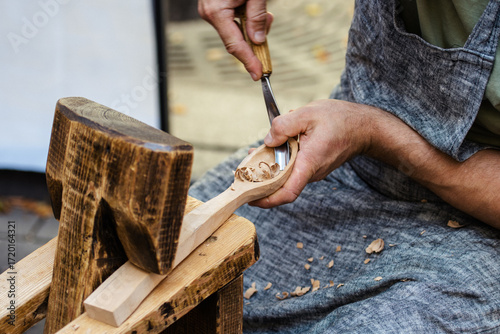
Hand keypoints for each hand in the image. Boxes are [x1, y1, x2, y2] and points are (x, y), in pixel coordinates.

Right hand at [198, 0, 272, 79]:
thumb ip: (257, 17)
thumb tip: (258, 40)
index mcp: (217, 12)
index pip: (235, 45)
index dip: (248, 61)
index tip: (258, 73)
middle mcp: (210, 13)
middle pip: (235, 39)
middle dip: (254, 38)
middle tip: (267, 23)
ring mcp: (209, 10)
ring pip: (234, 30)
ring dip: (251, 25)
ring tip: (261, 10)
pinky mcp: (213, 6)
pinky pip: (230, 20)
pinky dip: (244, 17)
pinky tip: (251, 6)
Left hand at [250, 99, 375, 207]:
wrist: (364, 127)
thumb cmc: (341, 119)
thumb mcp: (308, 113)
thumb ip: (283, 125)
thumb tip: (267, 140)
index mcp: (309, 163)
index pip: (288, 192)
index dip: (267, 199)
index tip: (250, 198)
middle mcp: (311, 172)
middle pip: (281, 184)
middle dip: (261, 179)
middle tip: (244, 168)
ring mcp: (313, 171)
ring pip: (286, 175)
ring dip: (270, 166)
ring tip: (257, 152)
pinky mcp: (314, 166)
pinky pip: (293, 168)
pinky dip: (281, 160)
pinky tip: (275, 145)